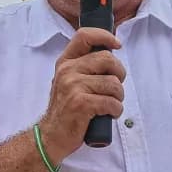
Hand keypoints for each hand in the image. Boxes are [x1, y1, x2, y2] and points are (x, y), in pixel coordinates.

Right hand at [38, 28, 124, 160]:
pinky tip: (109, 114)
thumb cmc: (66, 109)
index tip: (116, 45)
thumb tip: (110, 53)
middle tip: (115, 88)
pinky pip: (111, 102)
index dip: (105, 36)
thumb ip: (84, 66)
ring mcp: (73, 86)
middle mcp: (67, 70)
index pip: (85, 36)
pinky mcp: (81, 104)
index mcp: (65, 62)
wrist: (51, 136)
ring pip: (114, 84)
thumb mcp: (68, 81)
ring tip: (110, 104)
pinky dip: (116, 110)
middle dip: (120, 74)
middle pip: (108, 59)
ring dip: (119, 97)